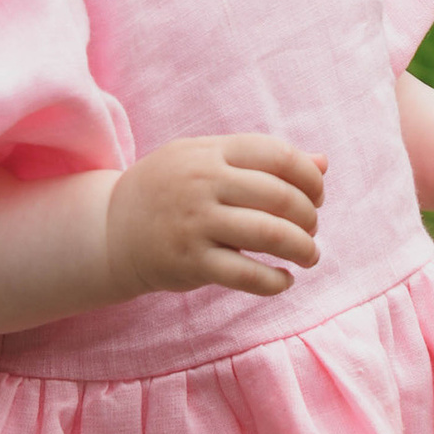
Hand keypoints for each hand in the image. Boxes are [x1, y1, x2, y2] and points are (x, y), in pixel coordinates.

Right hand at [106, 133, 325, 299]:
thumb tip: (322, 163)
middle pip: (280, 196)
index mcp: (211, 152)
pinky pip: (247, 274)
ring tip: (309, 256)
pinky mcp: (191, 262)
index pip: (278, 155)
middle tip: (311, 229)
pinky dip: (275, 281)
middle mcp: (203, 183)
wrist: (111, 229)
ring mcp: (196, 223)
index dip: (309, 178)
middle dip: (309, 216)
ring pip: (270, 234)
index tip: (317, 196)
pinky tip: (283, 280)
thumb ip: (262, 161)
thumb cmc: (172, 191)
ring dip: (302, 248)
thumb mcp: (208, 161)